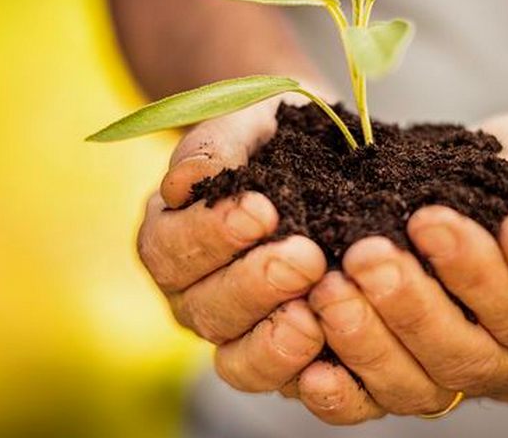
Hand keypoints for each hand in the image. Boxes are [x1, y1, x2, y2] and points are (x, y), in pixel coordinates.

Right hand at [137, 96, 328, 392]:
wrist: (329, 154)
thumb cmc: (277, 136)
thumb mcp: (246, 121)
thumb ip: (214, 147)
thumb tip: (183, 183)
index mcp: (171, 240)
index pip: (171, 251)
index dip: (211, 236)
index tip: (260, 210)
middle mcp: (196, 296)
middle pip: (206, 310)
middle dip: (255, 285)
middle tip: (307, 257)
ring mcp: (241, 334)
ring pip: (239, 361)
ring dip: (276, 342)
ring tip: (315, 315)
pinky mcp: (289, 360)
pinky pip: (290, 386)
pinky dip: (311, 379)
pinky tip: (336, 356)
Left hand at [295, 114, 507, 423]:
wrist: (487, 184)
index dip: (477, 274)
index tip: (428, 220)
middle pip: (466, 361)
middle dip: (410, 309)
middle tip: (364, 256)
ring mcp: (462, 383)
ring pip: (416, 390)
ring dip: (367, 343)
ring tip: (329, 290)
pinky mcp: (407, 381)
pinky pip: (372, 404)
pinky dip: (340, 391)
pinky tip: (311, 362)